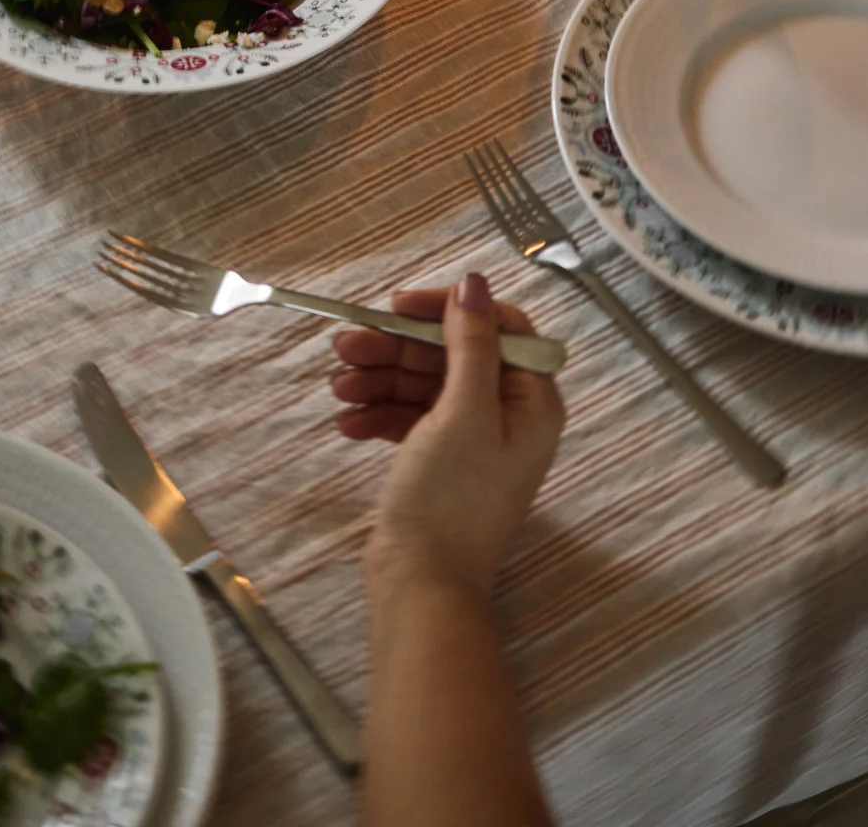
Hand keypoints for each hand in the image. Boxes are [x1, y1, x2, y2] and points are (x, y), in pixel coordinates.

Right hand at [331, 276, 563, 598]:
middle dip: (397, 349)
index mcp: (530, 400)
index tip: (400, 306)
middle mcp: (507, 414)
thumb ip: (471, 344)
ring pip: (423, 384)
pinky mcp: (438, 459)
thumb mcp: (463, 411)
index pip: (498, 328)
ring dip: (379, 379)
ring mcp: (471, 439)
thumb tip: (474, 283)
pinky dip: (379, 414)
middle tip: (345, 344)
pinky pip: (409, 418)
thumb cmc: (452, 497)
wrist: (422, 584)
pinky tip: (346, 422)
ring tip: (337, 387)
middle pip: (450, 355)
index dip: (449, 310)